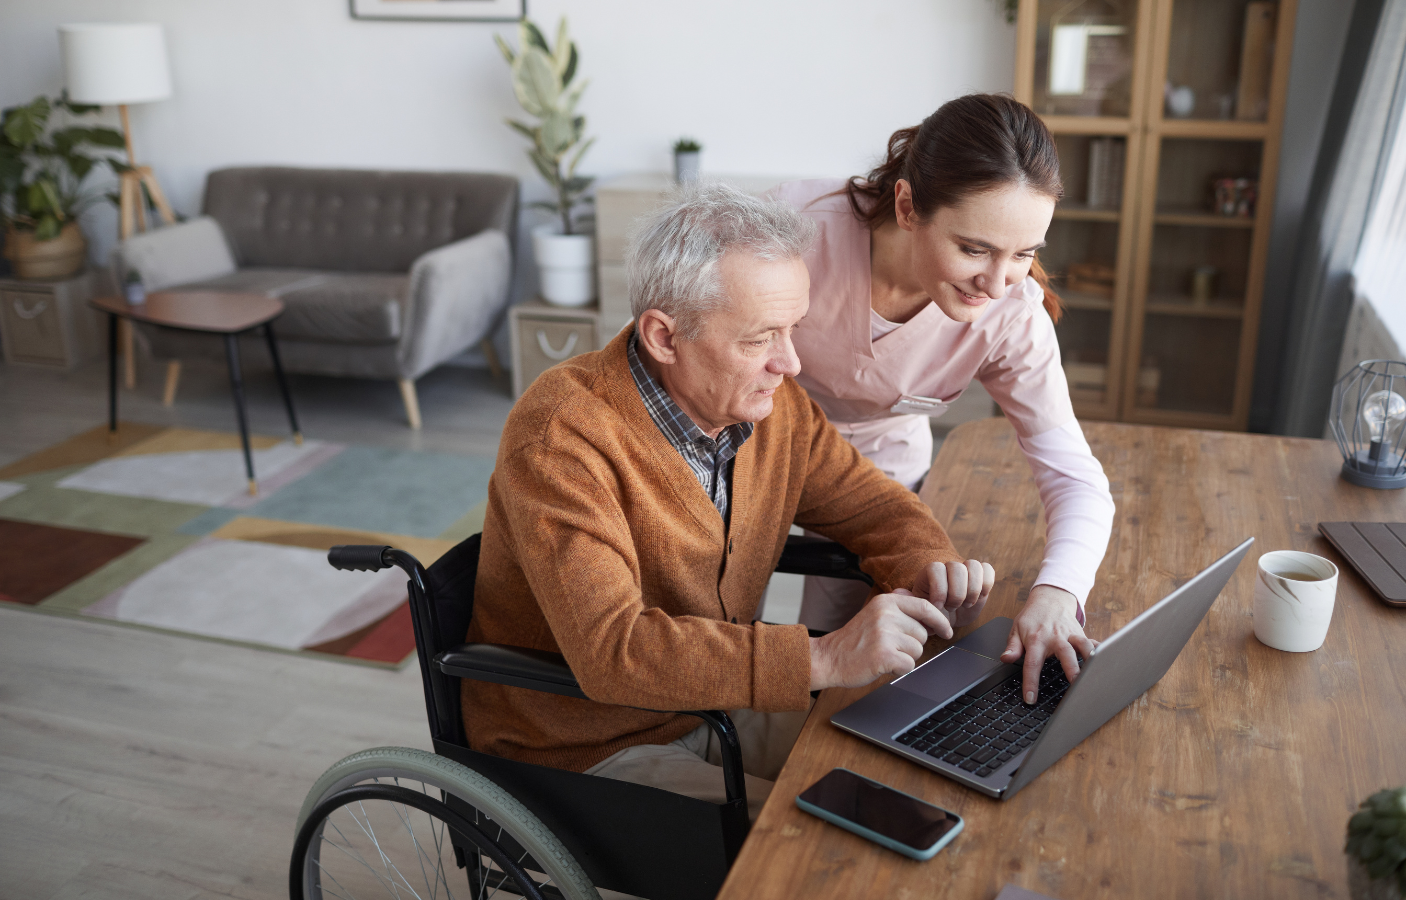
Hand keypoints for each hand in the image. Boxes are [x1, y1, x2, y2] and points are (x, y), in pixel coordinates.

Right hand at [809, 592, 952, 690]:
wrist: (829, 657)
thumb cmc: (854, 640)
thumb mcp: (874, 613)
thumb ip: (898, 606)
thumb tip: (926, 605)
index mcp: (885, 601)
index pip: (925, 607)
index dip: (940, 621)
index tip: (946, 631)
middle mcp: (885, 615)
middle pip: (922, 634)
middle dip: (912, 645)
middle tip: (890, 647)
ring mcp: (884, 635)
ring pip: (917, 651)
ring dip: (905, 658)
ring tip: (883, 654)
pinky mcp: (883, 655)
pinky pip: (909, 665)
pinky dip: (899, 670)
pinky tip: (883, 665)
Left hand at [911, 559, 995, 628]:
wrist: (947, 619)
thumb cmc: (931, 615)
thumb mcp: (918, 612)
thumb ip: (910, 602)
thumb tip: (898, 592)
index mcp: (930, 573)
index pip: (936, 568)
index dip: (939, 588)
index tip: (938, 606)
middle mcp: (948, 568)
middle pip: (956, 567)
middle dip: (956, 593)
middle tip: (952, 607)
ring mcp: (965, 571)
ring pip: (973, 566)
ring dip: (971, 590)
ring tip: (965, 604)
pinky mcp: (981, 577)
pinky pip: (987, 570)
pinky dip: (985, 585)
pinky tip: (978, 598)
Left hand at [1000, 585, 1096, 704]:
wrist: (1050, 599)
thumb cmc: (1032, 618)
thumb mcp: (1016, 629)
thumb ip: (1012, 647)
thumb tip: (1006, 659)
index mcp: (1037, 640)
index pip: (1032, 664)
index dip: (1031, 682)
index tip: (1031, 698)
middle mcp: (1056, 637)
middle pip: (1065, 653)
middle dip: (1071, 669)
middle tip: (1075, 684)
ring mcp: (1071, 635)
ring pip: (1084, 645)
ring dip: (1090, 659)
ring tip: (1095, 674)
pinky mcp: (1082, 634)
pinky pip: (1093, 642)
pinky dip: (1100, 651)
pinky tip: (1106, 661)